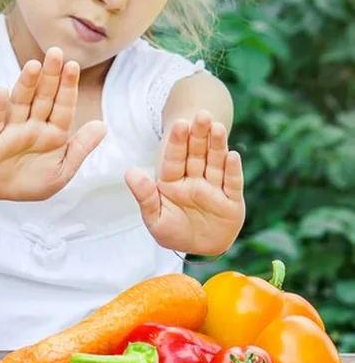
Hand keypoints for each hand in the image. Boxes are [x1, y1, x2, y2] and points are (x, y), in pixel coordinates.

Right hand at [0, 47, 105, 200]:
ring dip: (26, 84)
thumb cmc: (36, 180)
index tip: (73, 66)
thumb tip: (103, 125)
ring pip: (20, 102)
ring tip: (33, 65)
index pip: (63, 106)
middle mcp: (33, 125)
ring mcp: (11, 129)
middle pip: (42, 97)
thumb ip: (81, 148)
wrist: (4, 192)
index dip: (68, 86)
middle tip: (56, 53)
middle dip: (49, 76)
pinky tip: (2, 91)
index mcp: (54, 131)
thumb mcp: (63, 170)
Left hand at [124, 110, 244, 254]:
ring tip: (218, 127)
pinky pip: (232, 183)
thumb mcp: (155, 218)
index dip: (178, 141)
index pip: (175, 158)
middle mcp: (195, 179)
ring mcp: (214, 188)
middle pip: (197, 154)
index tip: (179, 124)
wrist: (201, 248)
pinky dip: (232, 170)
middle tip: (202, 114)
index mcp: (173, 181)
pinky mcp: (232, 201)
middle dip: (199, 134)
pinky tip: (232, 155)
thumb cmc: (174, 232)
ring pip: (215, 163)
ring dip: (217, 145)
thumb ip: (145, 195)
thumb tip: (129, 172)